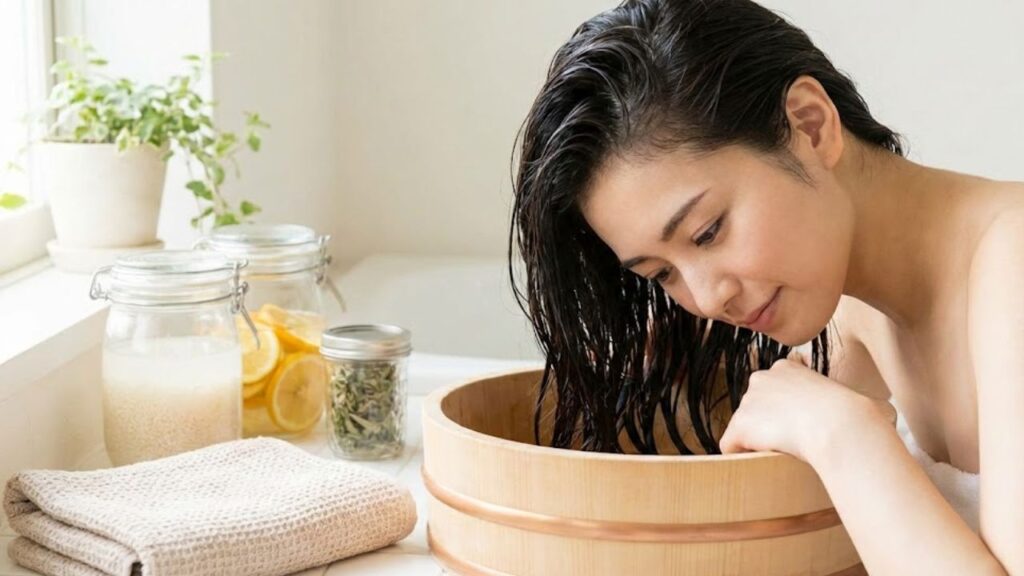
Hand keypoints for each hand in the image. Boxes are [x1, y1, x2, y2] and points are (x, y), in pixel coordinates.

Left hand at [719, 356, 879, 463]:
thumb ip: (858, 402)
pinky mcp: (740, 425)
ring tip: (785, 450)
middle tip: (793, 440)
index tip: (801, 425)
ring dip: (759, 442)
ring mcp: (748, 401)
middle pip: (755, 408)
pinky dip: (741, 457)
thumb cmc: (858, 417)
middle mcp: (761, 378)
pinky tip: (761, 460)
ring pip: (744, 428)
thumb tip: (887, 413)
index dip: (786, 412)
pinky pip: (730, 446)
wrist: (840, 425)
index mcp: (787, 367)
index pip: (775, 390)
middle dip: (768, 425)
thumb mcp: (860, 399)